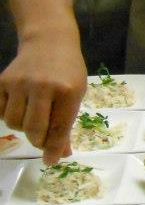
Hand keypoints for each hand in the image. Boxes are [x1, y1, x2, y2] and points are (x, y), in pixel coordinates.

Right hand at [0, 34, 85, 163]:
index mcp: (67, 91)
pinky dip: (9, 116)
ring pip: (14, 123)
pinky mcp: (2, 81)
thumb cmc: (68, 71)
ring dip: (23, 128)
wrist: (49, 42)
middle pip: (33, 130)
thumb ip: (67, 123)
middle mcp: (42, 86)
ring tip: (34, 116)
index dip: (54, 148)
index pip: (59, 128)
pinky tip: (21, 107)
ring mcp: (20, 83)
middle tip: (43, 139)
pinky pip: (0, 112)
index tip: (50, 161)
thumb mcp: (77, 93)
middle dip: (38, 140)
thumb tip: (61, 153)